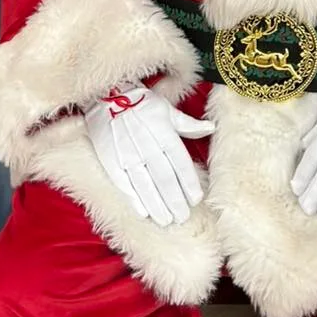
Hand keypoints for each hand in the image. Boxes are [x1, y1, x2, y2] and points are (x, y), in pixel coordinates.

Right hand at [84, 83, 209, 226]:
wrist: (106, 97)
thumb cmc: (140, 104)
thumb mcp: (166, 109)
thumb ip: (188, 124)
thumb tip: (211, 128)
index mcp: (163, 131)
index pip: (180, 162)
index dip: (189, 182)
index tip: (196, 198)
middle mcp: (146, 144)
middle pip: (164, 178)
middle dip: (174, 199)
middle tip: (183, 216)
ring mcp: (126, 154)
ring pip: (145, 184)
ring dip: (157, 204)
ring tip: (167, 220)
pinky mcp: (109, 160)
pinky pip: (123, 183)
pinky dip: (134, 198)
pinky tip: (144, 211)